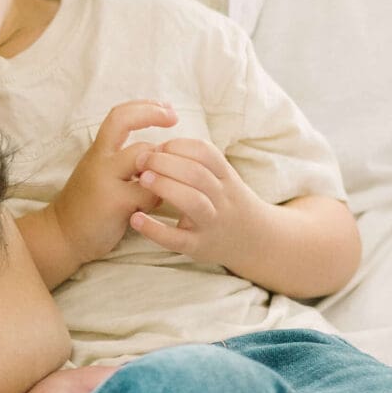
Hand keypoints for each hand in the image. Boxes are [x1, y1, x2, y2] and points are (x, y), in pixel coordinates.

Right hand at [48, 100, 176, 261]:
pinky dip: (158, 197)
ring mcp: (105, 180)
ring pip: (144, 157)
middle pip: (124, 123)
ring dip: (162, 166)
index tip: (167, 109)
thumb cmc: (88, 205)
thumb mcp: (101, 174)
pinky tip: (152, 206)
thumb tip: (162, 151)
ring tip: (162, 182)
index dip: (143, 106)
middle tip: (174, 120)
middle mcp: (99, 160)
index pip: (118, 116)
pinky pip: (150, 192)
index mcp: (97, 152)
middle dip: (154, 116)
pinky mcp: (115, 203)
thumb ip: (124, 160)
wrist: (62, 236)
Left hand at [128, 136, 271, 275]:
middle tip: (141, 160)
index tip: (158, 146)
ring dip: (165, 187)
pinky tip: (136, 218)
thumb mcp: (222, 178)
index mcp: (226, 177)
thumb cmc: (227, 202)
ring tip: (141, 179)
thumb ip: (197, 162)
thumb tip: (157, 147)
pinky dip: (155, 230)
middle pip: (197, 174)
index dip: (179, 145)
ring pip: (192, 202)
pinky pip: (177, 239)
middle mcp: (222, 199)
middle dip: (166, 163)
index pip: (206, 153)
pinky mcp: (199, 247)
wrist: (255, 241)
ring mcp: (212, 223)